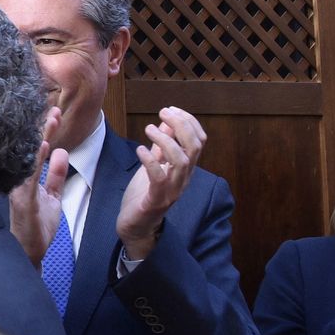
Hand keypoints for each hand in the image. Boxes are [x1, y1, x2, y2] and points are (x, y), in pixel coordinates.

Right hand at [8, 106, 66, 265]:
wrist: (30, 253)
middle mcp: (20, 180)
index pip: (37, 150)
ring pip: (30, 158)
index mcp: (27, 178)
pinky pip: (30, 177)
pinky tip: (44, 147)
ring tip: (51, 120)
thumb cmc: (37, 227)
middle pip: (31, 149)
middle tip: (54, 108)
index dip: (45, 131)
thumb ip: (56, 175)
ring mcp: (20, 190)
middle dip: (43, 128)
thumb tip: (61, 152)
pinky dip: (37, 161)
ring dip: (41, 138)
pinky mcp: (24, 201)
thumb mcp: (53, 196)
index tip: (55, 113)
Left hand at [118, 106, 207, 259]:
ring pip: (181, 161)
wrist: (135, 225)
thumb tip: (166, 123)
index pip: (199, 140)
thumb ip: (161, 146)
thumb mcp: (154, 165)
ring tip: (149, 128)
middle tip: (164, 112)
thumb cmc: (144, 194)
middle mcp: (184, 178)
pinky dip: (151, 161)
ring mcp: (173, 190)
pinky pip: (159, 178)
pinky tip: (140, 149)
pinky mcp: (157, 200)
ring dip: (166, 140)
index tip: (171, 109)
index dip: (188, 122)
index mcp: (186, 168)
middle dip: (182, 125)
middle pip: (194, 147)